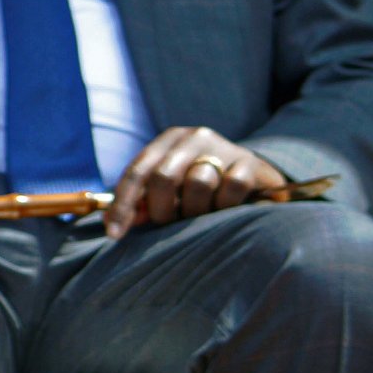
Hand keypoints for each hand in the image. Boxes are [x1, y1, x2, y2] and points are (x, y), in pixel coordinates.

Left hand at [103, 127, 285, 238]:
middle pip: (164, 176)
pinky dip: (225, 205)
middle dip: (161, 209)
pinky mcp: (250, 161)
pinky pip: (232, 186)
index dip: (122, 204)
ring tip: (201, 217)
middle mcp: (193, 137)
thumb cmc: (205, 188)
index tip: (114, 234)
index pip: (137, 171)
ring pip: (198, 182)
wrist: (257, 178)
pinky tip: (227, 210)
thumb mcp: (173, 191)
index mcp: (167, 141)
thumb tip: (115, 224)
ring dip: (195, 210)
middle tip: (169, 224)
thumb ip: (145, 203)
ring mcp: (223, 146)